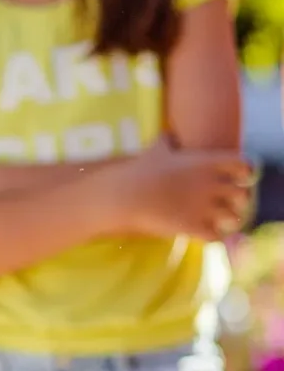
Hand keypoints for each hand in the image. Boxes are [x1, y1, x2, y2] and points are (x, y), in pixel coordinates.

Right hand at [109, 137, 253, 239]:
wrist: (125, 196)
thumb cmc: (140, 172)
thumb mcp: (155, 151)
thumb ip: (167, 141)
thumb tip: (168, 134)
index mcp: (207, 163)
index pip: (244, 166)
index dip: (244, 172)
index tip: (238, 177)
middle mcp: (211, 184)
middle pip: (242, 194)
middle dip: (238, 200)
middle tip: (228, 203)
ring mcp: (203, 207)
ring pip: (234, 218)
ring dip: (229, 220)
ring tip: (220, 221)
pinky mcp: (192, 226)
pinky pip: (215, 236)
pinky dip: (213, 237)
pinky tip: (205, 234)